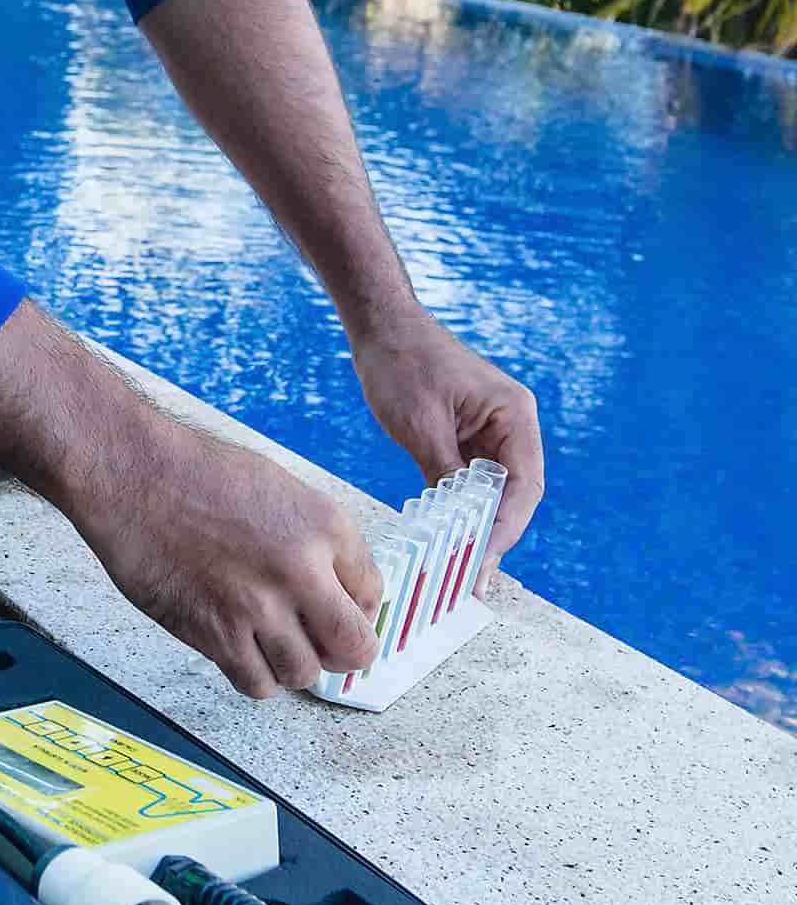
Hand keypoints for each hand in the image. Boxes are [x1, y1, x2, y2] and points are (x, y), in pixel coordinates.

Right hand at [73, 409, 383, 700]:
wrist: (133, 475)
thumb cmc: (196, 473)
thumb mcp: (279, 489)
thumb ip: (314, 541)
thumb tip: (332, 589)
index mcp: (326, 526)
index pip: (373, 595)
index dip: (356, 611)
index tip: (338, 614)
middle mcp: (302, 571)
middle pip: (353, 649)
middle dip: (341, 653)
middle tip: (319, 643)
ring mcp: (259, 607)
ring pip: (305, 675)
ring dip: (292, 664)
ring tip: (269, 640)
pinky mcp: (217, 634)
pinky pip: (257, 684)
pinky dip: (254, 675)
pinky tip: (240, 649)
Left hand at [349, 305, 543, 566]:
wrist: (381, 325)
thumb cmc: (402, 364)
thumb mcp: (421, 426)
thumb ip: (446, 474)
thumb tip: (460, 524)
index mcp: (515, 416)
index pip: (523, 486)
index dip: (505, 529)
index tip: (482, 562)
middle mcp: (512, 424)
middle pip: (515, 494)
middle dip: (496, 536)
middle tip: (473, 578)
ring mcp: (492, 430)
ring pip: (496, 491)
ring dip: (480, 526)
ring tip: (462, 569)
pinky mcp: (469, 435)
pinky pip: (474, 480)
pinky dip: (463, 508)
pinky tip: (449, 538)